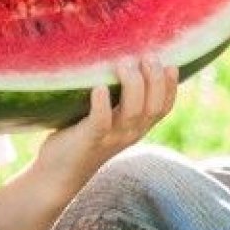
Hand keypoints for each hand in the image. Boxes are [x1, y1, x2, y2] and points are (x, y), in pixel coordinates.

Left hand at [36, 57, 177, 182]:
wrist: (59, 173)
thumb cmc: (81, 136)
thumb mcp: (108, 119)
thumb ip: (118, 98)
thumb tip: (121, 59)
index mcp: (138, 127)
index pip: (164, 108)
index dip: (171, 87)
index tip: (169, 64)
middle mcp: (131, 133)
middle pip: (154, 107)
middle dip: (155, 80)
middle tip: (146, 56)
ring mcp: (112, 137)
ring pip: (133, 112)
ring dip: (132, 85)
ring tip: (124, 62)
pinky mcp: (90, 139)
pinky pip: (101, 122)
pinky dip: (102, 104)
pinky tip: (99, 87)